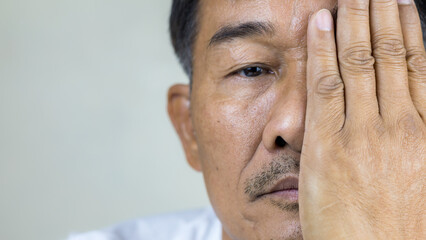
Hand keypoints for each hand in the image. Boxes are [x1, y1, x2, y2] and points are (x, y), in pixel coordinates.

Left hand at [300, 0, 424, 238]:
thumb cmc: (406, 229)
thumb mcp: (425, 176)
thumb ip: (420, 136)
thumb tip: (416, 103)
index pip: (416, 64)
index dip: (407, 27)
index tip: (400, 2)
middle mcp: (401, 125)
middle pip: (389, 54)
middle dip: (380, 13)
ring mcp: (364, 133)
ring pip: (360, 62)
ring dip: (355, 21)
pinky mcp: (329, 146)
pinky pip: (325, 87)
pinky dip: (324, 51)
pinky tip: (320, 24)